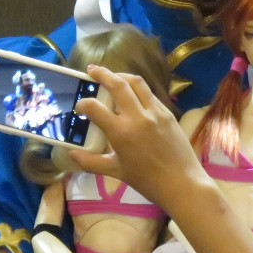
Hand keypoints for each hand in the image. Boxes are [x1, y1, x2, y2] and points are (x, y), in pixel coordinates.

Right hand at [70, 67, 202, 207]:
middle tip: (92, 70)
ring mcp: (155, 112)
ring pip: (137, 83)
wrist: (182, 183)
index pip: (95, 108)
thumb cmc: (147, 180)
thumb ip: (91, 162)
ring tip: (112, 76)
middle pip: (118, 84)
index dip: (83, 103)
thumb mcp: (115, 171)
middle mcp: (138, 117)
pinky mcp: (168, 113)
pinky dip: (138, 90)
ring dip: (122, 76)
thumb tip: (71, 154)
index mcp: (121, 132)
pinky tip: (132, 95)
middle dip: (103, 74)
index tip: (80, 106)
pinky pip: (150, 94)